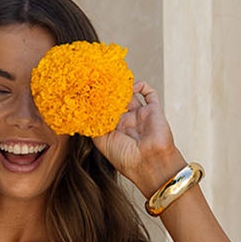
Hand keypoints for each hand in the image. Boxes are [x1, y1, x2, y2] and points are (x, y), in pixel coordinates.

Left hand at [90, 79, 188, 200]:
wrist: (149, 163)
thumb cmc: (126, 159)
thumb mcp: (102, 143)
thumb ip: (94, 127)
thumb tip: (86, 112)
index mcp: (116, 131)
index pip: (105, 112)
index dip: (99, 102)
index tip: (90, 90)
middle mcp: (128, 122)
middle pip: (117, 101)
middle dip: (109, 92)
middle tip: (100, 79)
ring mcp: (141, 115)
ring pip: (131, 95)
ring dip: (123, 87)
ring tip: (114, 78)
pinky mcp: (154, 110)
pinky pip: (149, 93)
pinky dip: (141, 85)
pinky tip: (132, 86)